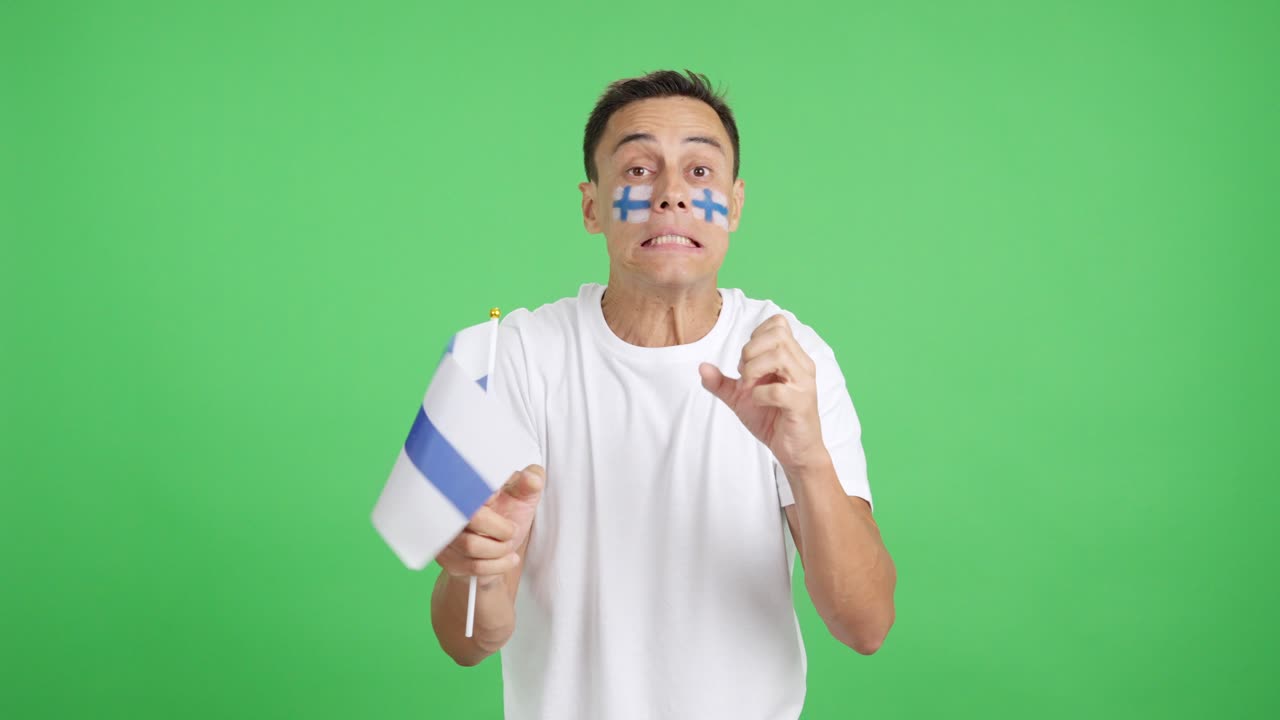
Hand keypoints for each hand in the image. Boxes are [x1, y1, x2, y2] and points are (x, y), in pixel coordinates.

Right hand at [435, 464, 544, 586]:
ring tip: (508, 546)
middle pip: (472, 517)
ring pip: (471, 546)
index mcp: (470, 486)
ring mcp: (446, 533)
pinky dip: (497, 565)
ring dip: (500, 550)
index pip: (473, 485)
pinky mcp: (445, 556)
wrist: (499, 550)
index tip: (500, 499)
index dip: (490, 495)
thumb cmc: (508, 516)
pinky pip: (472, 566)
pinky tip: (506, 559)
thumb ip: (530, 483)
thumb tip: (533, 478)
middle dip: (502, 530)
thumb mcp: (524, 497)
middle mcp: (452, 508)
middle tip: (512, 531)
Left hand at [699, 314, 825, 470]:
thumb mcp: (741, 398)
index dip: (756, 336)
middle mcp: (802, 365)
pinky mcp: (801, 404)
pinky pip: (778, 390)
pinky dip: (760, 394)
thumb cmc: (772, 419)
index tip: (746, 360)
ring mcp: (804, 384)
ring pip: (779, 356)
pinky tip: (758, 402)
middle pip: (778, 334)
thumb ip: (721, 382)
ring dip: (754, 369)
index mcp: (792, 357)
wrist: (794, 451)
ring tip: (749, 387)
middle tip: (744, 374)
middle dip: (750, 351)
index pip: (778, 323)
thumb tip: (701, 367)